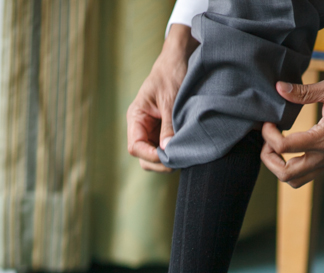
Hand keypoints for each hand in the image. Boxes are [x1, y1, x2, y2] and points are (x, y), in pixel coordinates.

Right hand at [126, 24, 197, 172]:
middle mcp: (142, 126)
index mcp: (136, 116)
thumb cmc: (172, 73)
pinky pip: (168, 148)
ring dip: (169, 158)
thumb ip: (168, 126)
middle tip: (181, 159)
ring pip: (156, 156)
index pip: (135, 147)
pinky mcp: (166, 130)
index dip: (150, 156)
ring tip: (186, 154)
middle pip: (144, 157)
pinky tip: (187, 149)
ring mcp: (154, 130)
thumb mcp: (170, 100)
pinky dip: (176, 152)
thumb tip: (167, 151)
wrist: (182, 59)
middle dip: (160, 162)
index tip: (168, 156)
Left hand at [261, 78, 323, 187]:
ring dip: (279, 168)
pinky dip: (292, 168)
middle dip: (268, 159)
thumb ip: (304, 91)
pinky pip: (306, 176)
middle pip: (286, 174)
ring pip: (295, 181)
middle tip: (267, 140)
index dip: (268, 135)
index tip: (268, 122)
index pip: (285, 147)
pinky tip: (291, 149)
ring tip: (276, 148)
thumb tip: (279, 88)